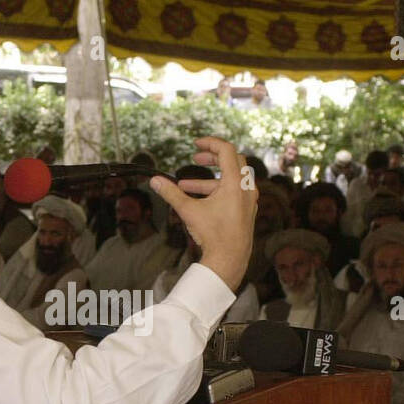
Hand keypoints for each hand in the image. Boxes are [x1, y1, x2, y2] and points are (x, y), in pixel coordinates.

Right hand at [148, 137, 256, 289]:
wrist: (230, 259)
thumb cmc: (213, 235)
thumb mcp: (188, 211)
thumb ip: (171, 193)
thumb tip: (155, 181)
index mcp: (235, 183)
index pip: (226, 150)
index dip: (210, 143)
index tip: (196, 144)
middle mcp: (245, 188)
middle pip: (233, 160)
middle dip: (212, 158)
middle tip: (196, 159)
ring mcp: (248, 199)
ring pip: (232, 178)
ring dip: (210, 179)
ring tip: (185, 186)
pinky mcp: (246, 209)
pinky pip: (234, 191)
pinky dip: (218, 190)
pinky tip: (200, 200)